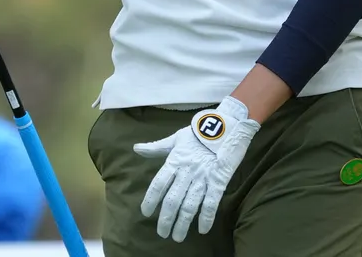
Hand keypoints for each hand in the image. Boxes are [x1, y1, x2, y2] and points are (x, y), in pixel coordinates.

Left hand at [134, 96, 259, 241]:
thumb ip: (156, 148)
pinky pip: (211, 202)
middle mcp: (186, 172)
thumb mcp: (175, 139)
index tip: (145, 212)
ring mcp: (203, 177)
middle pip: (172, 200)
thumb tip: (136, 148)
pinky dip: (206, 217)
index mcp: (175, 161)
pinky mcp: (218, 181)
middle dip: (166, 219)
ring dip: (183, 223)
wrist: (225, 125)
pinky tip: (202, 229)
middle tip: (162, 233)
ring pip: (190, 205)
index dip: (150, 200)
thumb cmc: (198, 133)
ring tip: (178, 236)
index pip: (158, 184)